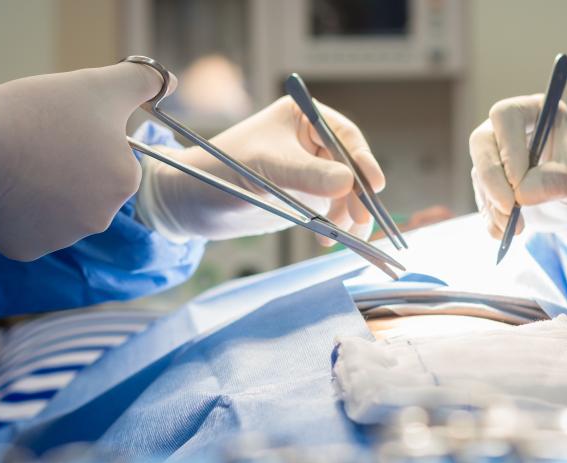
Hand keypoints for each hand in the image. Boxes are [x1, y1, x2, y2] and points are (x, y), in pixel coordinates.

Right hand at [0, 62, 172, 260]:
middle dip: (67, 165)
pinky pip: (27, 226)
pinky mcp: (26, 249)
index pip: (111, 155)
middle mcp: (100, 220)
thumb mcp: (99, 84)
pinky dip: (16, 208)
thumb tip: (169, 83)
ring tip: (16, 160)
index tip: (60, 124)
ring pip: (57, 206)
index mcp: (124, 182)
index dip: (86, 134)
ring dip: (43, 187)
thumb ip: (143, 81)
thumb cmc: (37, 113)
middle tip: (37, 141)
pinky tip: (2, 186)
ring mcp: (62, 239)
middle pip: (86, 184)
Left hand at [137, 96, 384, 242]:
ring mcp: (310, 171)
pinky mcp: (304, 198)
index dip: (362, 160)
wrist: (191, 201)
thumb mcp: (266, 170)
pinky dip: (336, 226)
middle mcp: (310, 142)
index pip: (344, 136)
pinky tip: (328, 241)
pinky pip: (332, 211)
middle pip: (351, 166)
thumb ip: (307, 175)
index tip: (374, 185)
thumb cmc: (220, 170)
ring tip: (344, 235)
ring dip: (350, 215)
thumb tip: (350, 182)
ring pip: (346, 193)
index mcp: (302, 118)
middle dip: (359, 195)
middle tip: (361, 219)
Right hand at [469, 95, 566, 256]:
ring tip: (516, 228)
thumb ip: (554, 182)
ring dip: (494, 204)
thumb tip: (521, 193)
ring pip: (479, 174)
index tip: (518, 181)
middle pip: (481, 143)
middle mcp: (511, 130)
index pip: (505, 117)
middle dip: (492, 179)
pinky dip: (491, 218)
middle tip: (509, 209)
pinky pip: (482, 198)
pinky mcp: (493, 184)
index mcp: (535, 112)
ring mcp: (498, 157)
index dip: (507, 148)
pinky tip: (505, 233)